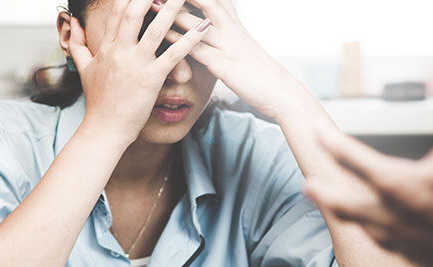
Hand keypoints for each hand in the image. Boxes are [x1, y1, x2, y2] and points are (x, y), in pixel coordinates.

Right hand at [69, 0, 210, 142]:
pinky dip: (191, 39)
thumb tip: (74, 24)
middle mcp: (120, 51)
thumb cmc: (98, 102)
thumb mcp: (84, 69)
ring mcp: (135, 64)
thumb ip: (78, 44)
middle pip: (135, 13)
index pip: (119, 12)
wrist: (104, 129)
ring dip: (173, 9)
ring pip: (156, 29)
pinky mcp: (151, 79)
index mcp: (107, 47)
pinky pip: (174, 54)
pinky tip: (204, 27)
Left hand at [154, 0, 301, 119]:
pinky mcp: (223, 65)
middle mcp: (231, 28)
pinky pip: (196, 49)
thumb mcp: (243, 45)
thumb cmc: (259, 72)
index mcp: (235, 22)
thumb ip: (228, 30)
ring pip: (196, 21)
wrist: (281, 92)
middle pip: (206, 0)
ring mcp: (227, 45)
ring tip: (151, 3)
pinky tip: (161, 35)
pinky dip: (177, 40)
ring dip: (172, 11)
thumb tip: (211, 23)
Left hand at [305, 43, 432, 266]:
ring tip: (341, 212)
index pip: (352, 158)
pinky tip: (386, 237)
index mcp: (397, 184)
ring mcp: (405, 241)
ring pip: (366, 228)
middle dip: (326, 192)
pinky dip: (382, 238)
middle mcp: (393, 215)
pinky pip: (392, 248)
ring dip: (350, 216)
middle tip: (308, 186)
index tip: (314, 131)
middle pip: (346, 202)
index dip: (330, 141)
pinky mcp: (422, 259)